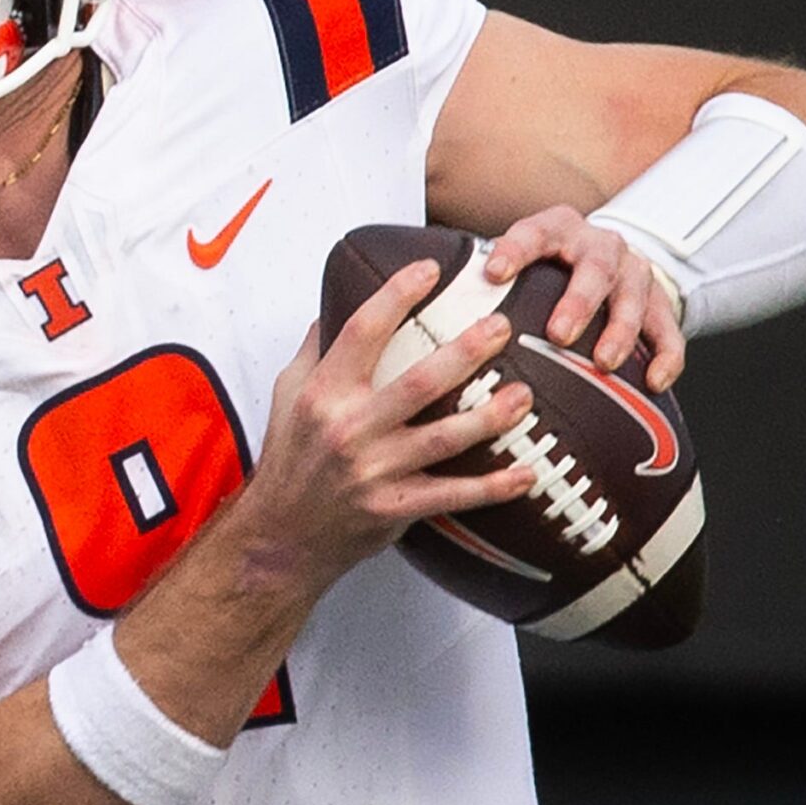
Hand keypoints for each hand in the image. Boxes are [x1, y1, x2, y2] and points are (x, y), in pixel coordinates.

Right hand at [246, 262, 539, 585]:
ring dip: (490, 415)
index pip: (363, 332)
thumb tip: (335, 303)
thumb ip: (314, 350)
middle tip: (502, 328)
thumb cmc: (288, 461)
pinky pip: (452, 495)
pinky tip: (526, 474)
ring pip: (443, 437)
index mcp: (324, 393)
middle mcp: (349, 429)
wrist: (280, 535)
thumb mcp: (287, 395)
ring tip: (524, 395)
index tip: (431, 269)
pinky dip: (492, 487)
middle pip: (419, 382)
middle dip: (466, 352)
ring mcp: (373, 471)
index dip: (398, 295)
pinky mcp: (393, 508)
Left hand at [483, 205, 686, 390]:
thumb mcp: (518, 263)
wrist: (607, 261)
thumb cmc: (545, 272)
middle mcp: (600, 246)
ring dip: (621, 330)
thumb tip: (421, 316)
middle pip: (594, 268)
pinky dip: (666, 355)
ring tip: (605, 362)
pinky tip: (655, 383)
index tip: (493, 273)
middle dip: (578, 302)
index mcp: (558, 229)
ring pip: (633, 297)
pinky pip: (669, 329)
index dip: (515, 250)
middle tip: (560, 334)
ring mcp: (634, 272)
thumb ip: (482, 281)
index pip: (535, 233)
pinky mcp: (660, 302)